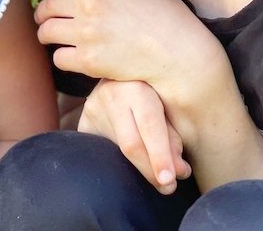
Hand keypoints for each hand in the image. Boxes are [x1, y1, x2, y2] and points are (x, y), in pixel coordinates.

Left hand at [35, 0, 227, 95]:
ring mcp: (87, 32)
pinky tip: (71, 56)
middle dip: (44, 12)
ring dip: (47, 35)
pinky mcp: (88, 60)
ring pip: (47, 30)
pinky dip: (62, 57)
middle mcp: (91, 3)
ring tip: (53, 38)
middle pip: (48, 4)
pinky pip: (58, 57)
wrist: (179, 54)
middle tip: (46, 20)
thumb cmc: (166, 17)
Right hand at [79, 79, 190, 193]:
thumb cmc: (154, 92)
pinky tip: (131, 167)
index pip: (149, 126)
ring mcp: (93, 108)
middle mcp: (111, 94)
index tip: (170, 180)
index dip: (160, 156)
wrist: (122, 74)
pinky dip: (119, 164)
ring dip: (139, 169)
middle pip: (130, 144)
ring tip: (156, 175)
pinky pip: (101, 152)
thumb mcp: (168, 108)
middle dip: (151, 170)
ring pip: (115, 152)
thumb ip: (173, 139)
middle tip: (168, 187)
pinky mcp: (83, 122)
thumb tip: (179, 172)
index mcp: (137, 86)